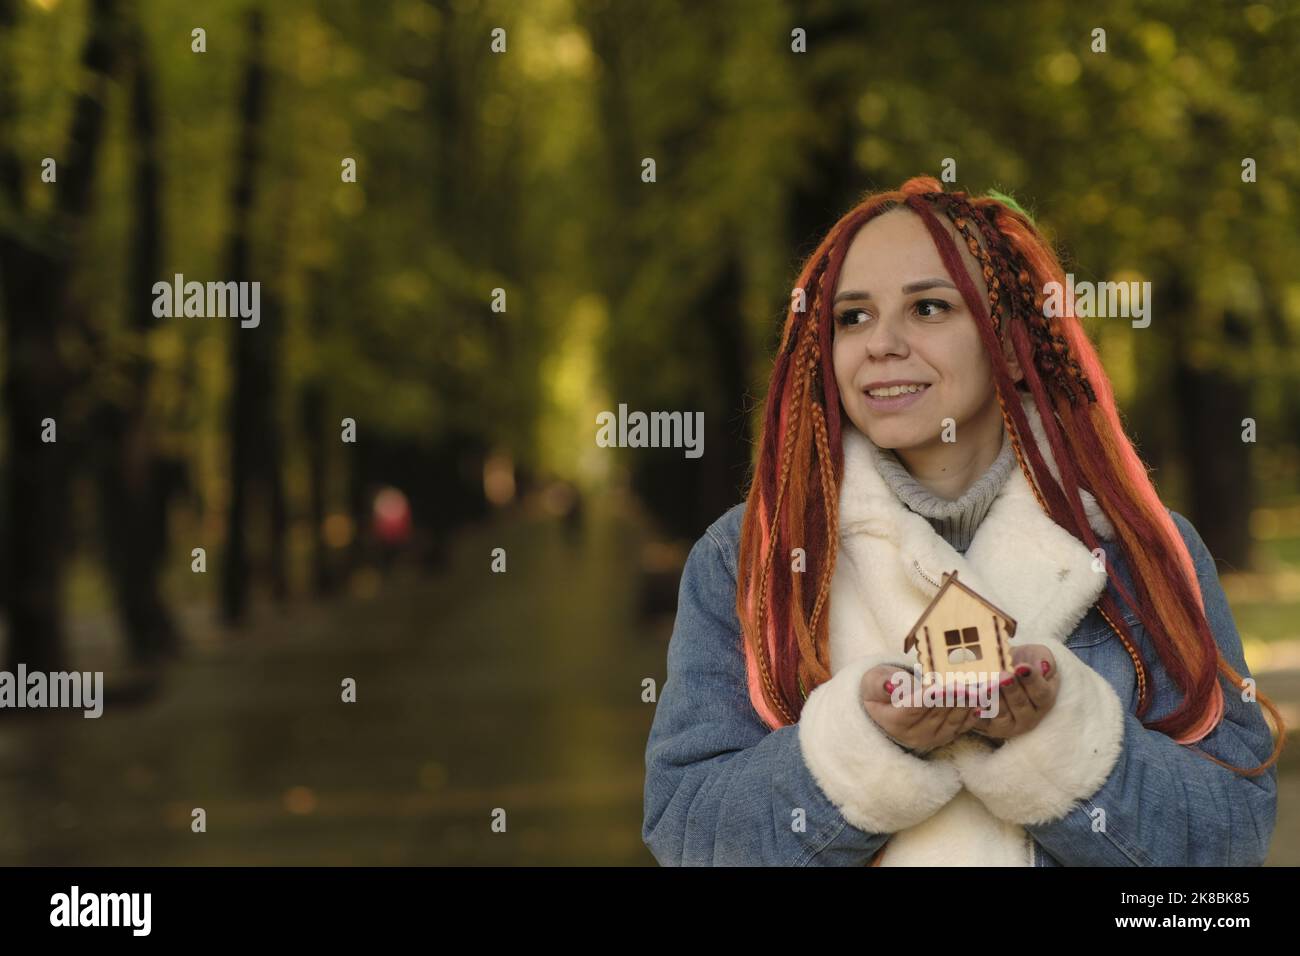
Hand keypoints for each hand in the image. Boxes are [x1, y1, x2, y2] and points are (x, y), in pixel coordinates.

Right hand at [859, 664, 978, 755]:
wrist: (884, 708)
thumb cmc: (879, 690)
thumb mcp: (872, 682)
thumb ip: (880, 683)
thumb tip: (891, 685)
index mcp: (896, 721)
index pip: (919, 705)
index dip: (936, 694)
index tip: (951, 682)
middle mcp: (915, 734)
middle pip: (940, 711)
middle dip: (958, 694)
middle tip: (976, 678)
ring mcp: (932, 738)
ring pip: (954, 717)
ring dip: (970, 702)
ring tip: (984, 685)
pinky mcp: (945, 738)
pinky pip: (963, 725)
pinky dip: (975, 711)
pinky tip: (985, 699)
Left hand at [969, 644, 1058, 740]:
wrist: (996, 669)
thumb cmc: (1019, 661)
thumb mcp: (1035, 655)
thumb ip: (1041, 658)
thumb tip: (1043, 665)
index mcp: (1043, 699)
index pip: (1041, 692)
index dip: (1032, 680)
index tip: (1022, 667)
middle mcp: (1028, 716)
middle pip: (1020, 705)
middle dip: (1011, 690)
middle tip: (1003, 676)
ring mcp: (1007, 723)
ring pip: (1000, 714)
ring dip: (992, 700)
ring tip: (985, 686)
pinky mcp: (986, 726)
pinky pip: (980, 721)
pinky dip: (974, 710)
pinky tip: (970, 699)